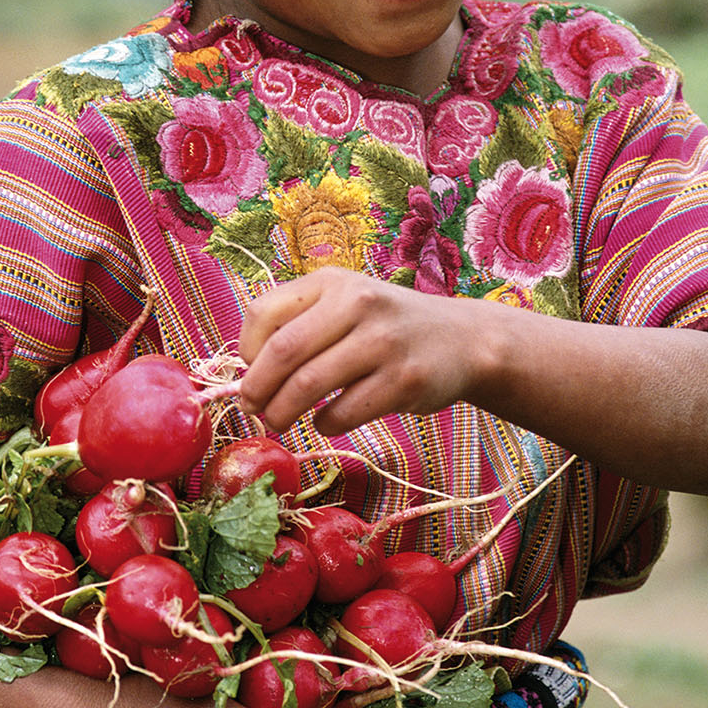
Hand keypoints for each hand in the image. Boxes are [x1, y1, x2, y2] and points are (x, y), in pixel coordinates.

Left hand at [238, 267, 493, 434]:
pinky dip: (323, 424)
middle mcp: (359, 303)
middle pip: (282, 352)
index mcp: (334, 282)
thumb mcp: (346, 303)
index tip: (249, 371)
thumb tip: (246, 369)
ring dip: (281, 413)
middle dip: (256, 388)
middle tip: (250, 408)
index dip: (246, 350)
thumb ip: (301, 322)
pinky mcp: (404, 381)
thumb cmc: (387, 326)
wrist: (462, 340)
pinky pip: (343, 412)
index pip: (264, 312)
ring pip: (308, 386)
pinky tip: (326, 421)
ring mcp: (384, 342)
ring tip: (278, 421)